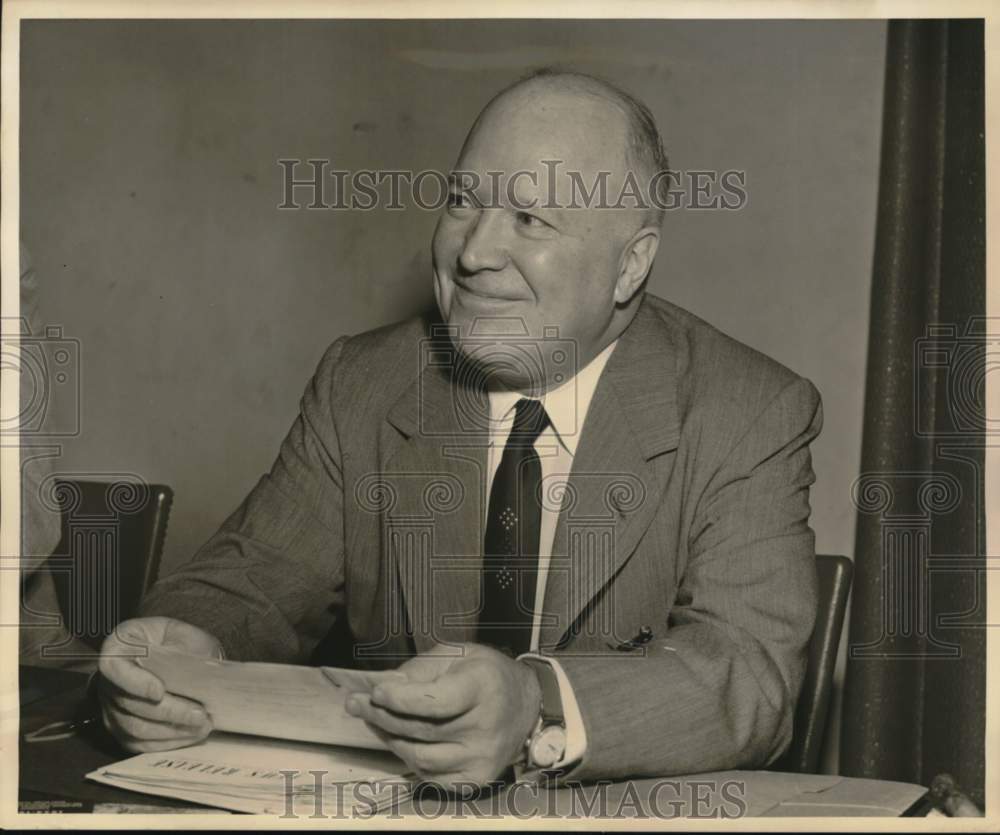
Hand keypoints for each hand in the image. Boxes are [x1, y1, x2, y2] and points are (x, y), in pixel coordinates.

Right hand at [97, 616, 219, 752]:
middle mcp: (108, 680)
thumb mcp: (185, 635)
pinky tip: (190, 735)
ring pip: (134, 728)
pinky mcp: (122, 729)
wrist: (173, 652)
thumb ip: (185, 651)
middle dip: (169, 712)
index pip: (113, 666)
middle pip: (130, 704)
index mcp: (119, 647)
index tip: (160, 692)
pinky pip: (140, 743)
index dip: (135, 683)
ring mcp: (112, 707)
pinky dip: (167, 742)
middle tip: (199, 715)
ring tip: (201, 727)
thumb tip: (196, 677)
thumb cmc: (178, 641)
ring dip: (171, 731)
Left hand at [344, 643, 541, 788]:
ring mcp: (481, 758)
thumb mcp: (458, 655)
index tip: (374, 692)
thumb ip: (420, 669)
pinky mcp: (476, 779)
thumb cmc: (486, 675)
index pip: (435, 702)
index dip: (400, 699)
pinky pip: (430, 775)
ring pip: (420, 757)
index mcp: (483, 687)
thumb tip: (383, 685)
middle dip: (381, 716)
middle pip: (421, 729)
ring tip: (373, 720)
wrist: (526, 707)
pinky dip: (408, 758)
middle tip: (356, 704)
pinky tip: (398, 740)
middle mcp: (485, 727)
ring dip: (390, 738)